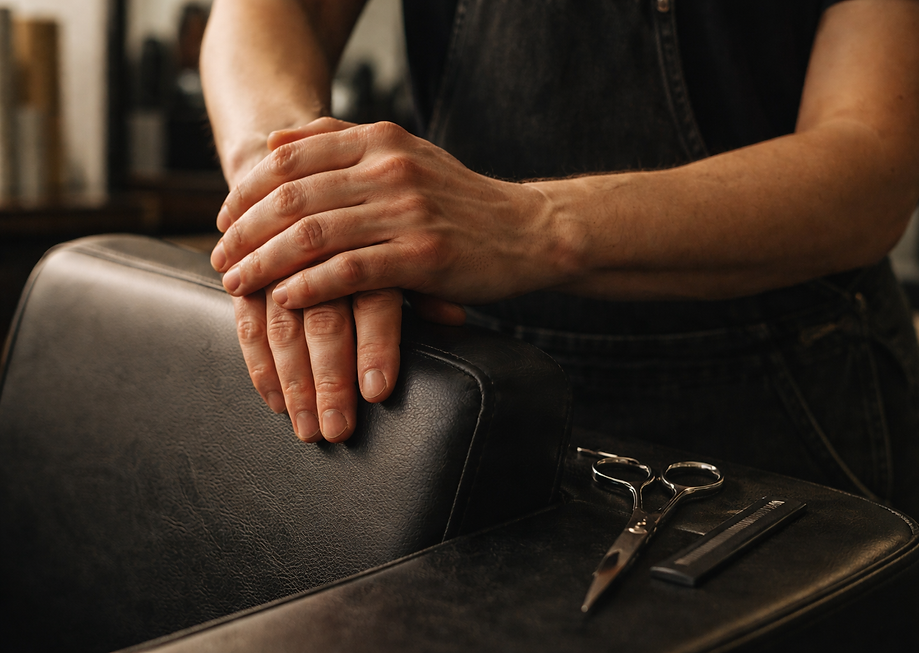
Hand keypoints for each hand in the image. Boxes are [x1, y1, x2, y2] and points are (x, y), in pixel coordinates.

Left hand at [221, 119, 465, 442]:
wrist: (529, 231)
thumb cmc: (459, 200)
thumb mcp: (405, 154)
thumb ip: (343, 144)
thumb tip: (273, 142)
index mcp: (380, 139)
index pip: (289, 158)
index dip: (245, 191)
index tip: (222, 220)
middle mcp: (390, 168)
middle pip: (291, 198)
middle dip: (243, 232)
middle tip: (219, 259)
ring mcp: (407, 210)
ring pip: (312, 235)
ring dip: (264, 264)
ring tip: (237, 285)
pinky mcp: (423, 255)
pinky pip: (349, 271)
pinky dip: (308, 287)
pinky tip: (283, 300)